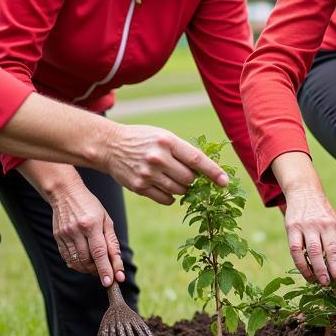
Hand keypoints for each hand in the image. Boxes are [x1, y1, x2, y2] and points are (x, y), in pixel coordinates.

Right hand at [49, 182, 125, 285]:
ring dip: (87, 270)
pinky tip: (83, 263)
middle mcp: (76, 230)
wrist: (66, 193)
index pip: (99, 252)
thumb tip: (117, 265)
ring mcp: (65, 234)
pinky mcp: (57, 237)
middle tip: (106, 274)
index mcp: (91, 224)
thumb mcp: (106, 220)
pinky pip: (67, 258)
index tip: (110, 282)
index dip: (105, 269)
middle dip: (97, 271)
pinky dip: (76, 264)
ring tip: (96, 268)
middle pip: (87, 260)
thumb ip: (112, 242)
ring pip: (77, 262)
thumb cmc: (90, 206)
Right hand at [102, 123, 228, 203]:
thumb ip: (183, 151)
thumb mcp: (163, 136)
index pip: (197, 160)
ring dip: (183, 188)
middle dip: (194, 180)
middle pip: (189, 179)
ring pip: (179, 191)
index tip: (225, 182)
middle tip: (189, 175)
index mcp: (168, 142)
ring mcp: (148, 174)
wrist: (110, 146)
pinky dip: (171, 197)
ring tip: (174, 178)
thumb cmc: (142, 139)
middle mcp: (158, 158)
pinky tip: (165, 186)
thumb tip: (206, 170)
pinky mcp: (139, 187)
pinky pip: (166, 199)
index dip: (213, 172)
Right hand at [284, 189, 335, 293]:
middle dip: (333, 270)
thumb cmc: (323, 215)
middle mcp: (324, 225)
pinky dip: (301, 264)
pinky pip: (295, 249)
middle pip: (330, 250)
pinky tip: (306, 274)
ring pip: (314, 251)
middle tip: (335, 285)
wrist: (304, 191)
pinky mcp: (292, 227)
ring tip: (321, 282)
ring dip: (318, 270)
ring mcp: (307, 226)